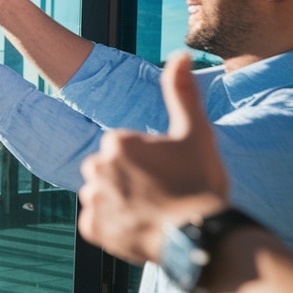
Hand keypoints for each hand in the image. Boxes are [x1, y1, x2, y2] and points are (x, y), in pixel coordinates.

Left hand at [77, 53, 228, 264]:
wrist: (201, 237)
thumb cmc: (200, 183)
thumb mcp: (196, 133)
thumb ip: (182, 92)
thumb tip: (180, 55)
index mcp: (116, 141)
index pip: (124, 147)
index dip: (149, 161)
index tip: (168, 173)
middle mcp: (96, 166)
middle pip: (109, 169)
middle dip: (129, 178)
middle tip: (160, 193)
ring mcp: (92, 199)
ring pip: (101, 195)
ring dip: (120, 201)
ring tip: (151, 211)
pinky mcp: (91, 229)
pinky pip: (97, 222)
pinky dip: (113, 226)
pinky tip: (139, 226)